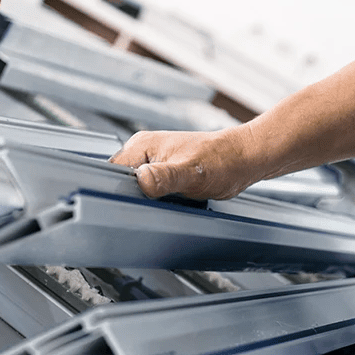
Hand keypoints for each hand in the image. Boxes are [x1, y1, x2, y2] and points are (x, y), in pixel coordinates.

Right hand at [108, 126, 265, 199]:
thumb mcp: (192, 173)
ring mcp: (153, 162)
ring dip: (141, 200)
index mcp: (143, 146)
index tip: (122, 204)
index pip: (111, 170)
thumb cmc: (223, 161)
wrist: (243, 160)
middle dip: (127, 197)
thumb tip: (142, 180)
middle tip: (146, 208)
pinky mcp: (163, 172)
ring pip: (132, 187)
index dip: (113, 190)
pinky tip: (164, 205)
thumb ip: (165, 177)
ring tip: (158, 205)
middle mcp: (144, 151)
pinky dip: (152, 200)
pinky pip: (146, 189)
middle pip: (118, 180)